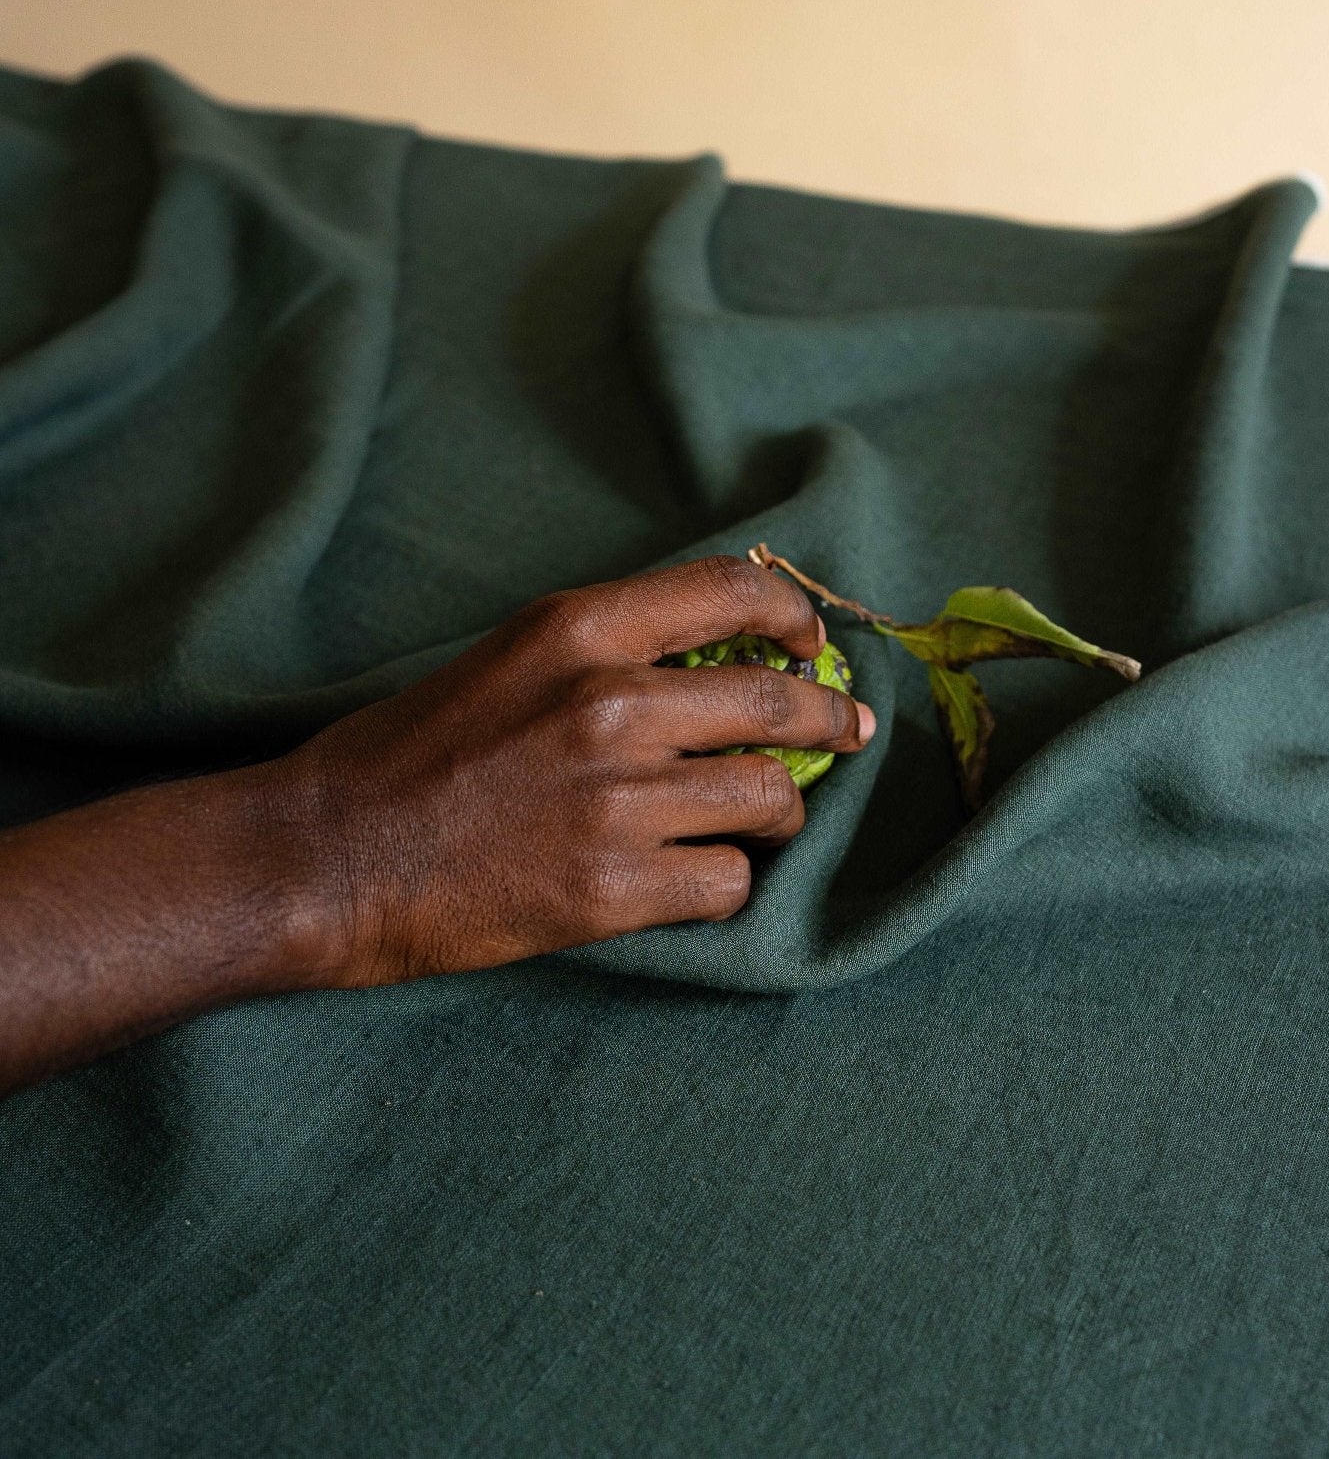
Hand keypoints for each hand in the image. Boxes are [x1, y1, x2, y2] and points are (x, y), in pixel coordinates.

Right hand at [281, 554, 877, 987]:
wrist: (330, 855)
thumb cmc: (411, 752)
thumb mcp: (510, 658)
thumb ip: (611, 646)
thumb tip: (722, 654)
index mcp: (579, 629)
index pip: (731, 593)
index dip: (793, 617)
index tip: (812, 645)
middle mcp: (610, 704)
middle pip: (779, 705)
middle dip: (829, 723)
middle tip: (845, 737)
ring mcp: (616, 800)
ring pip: (770, 801)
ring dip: (776, 816)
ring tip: (751, 824)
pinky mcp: (611, 889)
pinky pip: (729, 883)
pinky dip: (724, 883)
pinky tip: (692, 878)